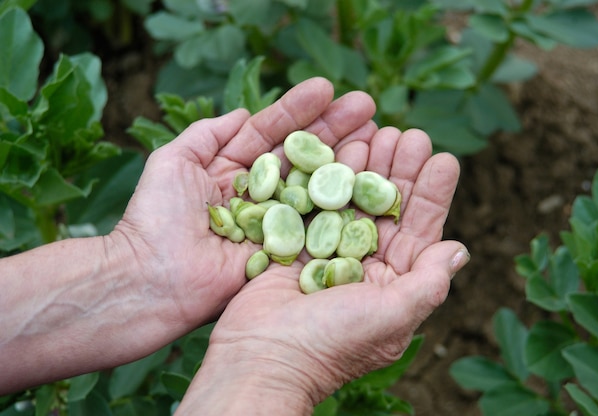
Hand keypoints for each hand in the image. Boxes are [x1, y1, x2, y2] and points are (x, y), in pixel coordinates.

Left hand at [110, 77, 377, 333]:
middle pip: (301, 155)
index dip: (298, 111)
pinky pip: (316, 223)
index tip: (327, 89)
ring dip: (346, 158)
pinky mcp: (285, 251)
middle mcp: (259, 194)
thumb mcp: (173, 161)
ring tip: (377, 131)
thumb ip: (207, 133)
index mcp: (232, 170)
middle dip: (333, 129)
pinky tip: (368, 178)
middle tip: (367, 105)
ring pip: (314, 185)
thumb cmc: (155, 218)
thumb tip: (240, 112)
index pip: (271, 133)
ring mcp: (275, 223)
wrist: (152, 279)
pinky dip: (342, 202)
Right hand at [175, 125, 469, 413]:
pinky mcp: (297, 243)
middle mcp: (365, 266)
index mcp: (393, 285)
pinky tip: (341, 146)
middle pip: (388, 209)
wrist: (262, 357)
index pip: (421, 232)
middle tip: (408, 134)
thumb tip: (460, 250)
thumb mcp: (391, 317)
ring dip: (367, 165)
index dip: (433, 194)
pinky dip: (330, 174)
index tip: (444, 158)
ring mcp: (330, 253)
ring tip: (379, 130)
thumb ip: (428, 283)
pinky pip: (318, 201)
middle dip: (399, 171)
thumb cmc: (331, 343)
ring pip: (354, 200)